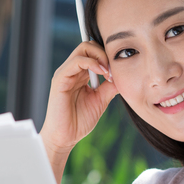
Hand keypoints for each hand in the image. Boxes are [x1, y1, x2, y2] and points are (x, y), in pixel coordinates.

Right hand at [40, 42, 117, 182]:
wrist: (65, 137)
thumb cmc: (79, 121)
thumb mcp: (100, 100)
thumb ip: (109, 87)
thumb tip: (123, 76)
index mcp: (80, 74)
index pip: (94, 52)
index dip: (108, 56)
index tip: (119, 71)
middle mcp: (72, 70)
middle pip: (89, 45)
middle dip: (105, 53)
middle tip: (114, 70)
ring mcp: (65, 73)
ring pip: (83, 48)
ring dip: (100, 57)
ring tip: (108, 73)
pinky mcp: (60, 79)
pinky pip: (76, 61)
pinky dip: (91, 63)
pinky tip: (102, 73)